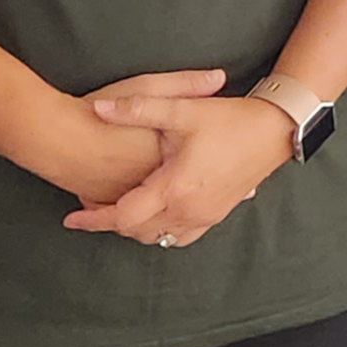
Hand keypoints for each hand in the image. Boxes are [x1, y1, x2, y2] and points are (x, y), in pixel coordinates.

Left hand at [62, 94, 293, 245]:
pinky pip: (179, 236)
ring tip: (118, 210)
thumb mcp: (183, 110)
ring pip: (158, 238)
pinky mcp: (216, 215)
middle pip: (137, 232)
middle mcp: (189, 210)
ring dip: (136, 228)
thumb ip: (138, 108)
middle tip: (91, 208)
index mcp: (175, 187)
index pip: (123, 217)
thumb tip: (99, 109)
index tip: (71, 218)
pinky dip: (160, 230)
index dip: (93, 220)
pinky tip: (154, 213)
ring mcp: (205, 216)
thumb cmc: (230, 120)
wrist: (274, 131)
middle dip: (111, 224)